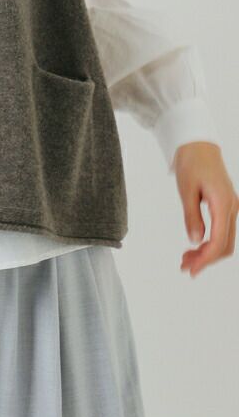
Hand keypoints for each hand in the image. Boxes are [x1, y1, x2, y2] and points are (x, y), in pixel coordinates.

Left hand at [173, 142, 237, 277]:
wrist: (198, 147)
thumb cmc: (192, 164)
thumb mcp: (186, 190)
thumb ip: (191, 216)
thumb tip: (195, 241)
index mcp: (223, 204)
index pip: (219, 241)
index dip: (206, 259)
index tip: (191, 269)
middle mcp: (232, 208)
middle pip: (225, 245)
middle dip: (206, 259)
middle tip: (184, 267)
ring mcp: (231, 208)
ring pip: (225, 240)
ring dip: (207, 253)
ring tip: (186, 259)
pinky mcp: (226, 207)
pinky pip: (223, 231)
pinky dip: (210, 243)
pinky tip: (195, 247)